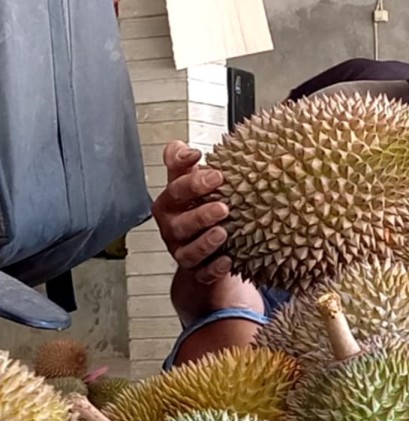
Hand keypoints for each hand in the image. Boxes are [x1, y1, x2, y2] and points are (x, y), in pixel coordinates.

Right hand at [150, 141, 231, 284]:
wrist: (201, 249)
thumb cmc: (196, 209)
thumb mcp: (189, 184)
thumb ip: (182, 164)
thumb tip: (180, 147)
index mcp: (170, 204)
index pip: (176, 191)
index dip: (192, 182)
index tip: (216, 174)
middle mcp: (173, 229)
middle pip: (180, 224)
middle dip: (200, 215)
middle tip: (223, 207)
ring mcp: (183, 252)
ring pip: (189, 251)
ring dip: (205, 243)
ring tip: (223, 233)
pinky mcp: (197, 272)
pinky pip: (202, 274)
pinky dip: (214, 268)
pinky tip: (227, 261)